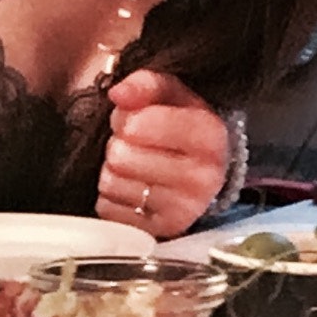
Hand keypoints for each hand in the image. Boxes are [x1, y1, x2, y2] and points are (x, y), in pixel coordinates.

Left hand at [98, 71, 228, 238]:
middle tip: (133, 143)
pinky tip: (131, 188)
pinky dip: (112, 196)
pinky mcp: (159, 232)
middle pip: (120, 154)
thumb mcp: (172, 95)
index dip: (127, 117)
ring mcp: (182, 210)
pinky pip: (108, 209)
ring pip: (112, 182)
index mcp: (208, 135)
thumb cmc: (182, 126)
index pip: (138, 124)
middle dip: (119, 143)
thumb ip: (146, 84)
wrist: (203, 171)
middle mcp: (202, 177)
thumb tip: (118, 93)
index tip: (136, 118)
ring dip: (114, 169)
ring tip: (134, 164)